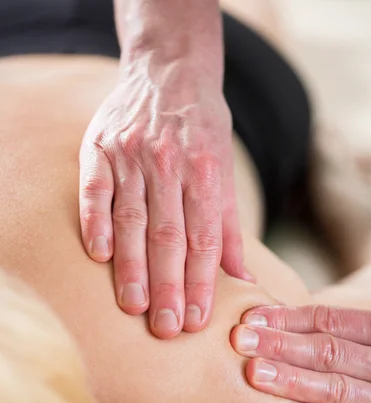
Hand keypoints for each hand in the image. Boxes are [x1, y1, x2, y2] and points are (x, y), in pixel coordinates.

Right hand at [79, 55, 251, 338]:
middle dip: (168, 287)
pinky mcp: (100, 147)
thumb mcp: (224, 173)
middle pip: (168, 237)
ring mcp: (131, 155)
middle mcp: (169, 164)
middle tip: (167, 329)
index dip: (201, 284)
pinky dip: (96, 223)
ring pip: (132, 220)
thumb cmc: (202, 132)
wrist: (170, 72)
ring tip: (133, 307)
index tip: (197, 321)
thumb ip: (229, 227)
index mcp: (205, 173)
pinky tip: (100, 257)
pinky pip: (95, 190)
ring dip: (132, 267)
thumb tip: (243, 279)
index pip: (203, 240)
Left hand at [231, 305, 370, 402]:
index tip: (250, 318)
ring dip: (294, 381)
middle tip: (240, 341)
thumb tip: (268, 316)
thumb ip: (334, 328)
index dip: (288, 318)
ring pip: (338, 389)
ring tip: (255, 374)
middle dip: (282, 345)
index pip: (331, 320)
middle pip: (330, 351)